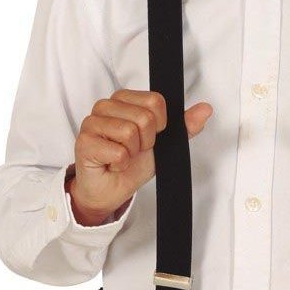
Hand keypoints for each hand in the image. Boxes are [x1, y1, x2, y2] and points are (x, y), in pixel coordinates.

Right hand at [67, 90, 212, 221]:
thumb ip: (184, 126)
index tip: (148, 137)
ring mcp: (92, 122)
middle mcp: (105, 106)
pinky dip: (120, 164)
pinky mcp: (84, 141)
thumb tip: (205, 109)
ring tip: (122, 156)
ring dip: (132, 153)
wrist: (111, 190)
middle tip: (133, 150)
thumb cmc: (132, 164)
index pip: (155, 101)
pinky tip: (111, 164)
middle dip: (146, 141)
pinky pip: (118, 152)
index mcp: (124, 99)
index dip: (159, 125)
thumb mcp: (164, 144)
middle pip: (144, 116)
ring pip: (130, 132)